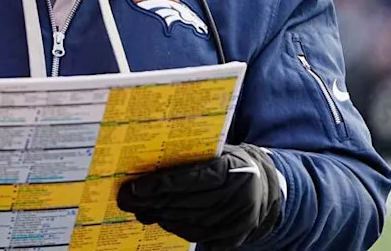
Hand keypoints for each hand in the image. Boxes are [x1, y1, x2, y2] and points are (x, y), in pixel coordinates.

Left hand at [117, 143, 281, 250]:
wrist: (262, 185)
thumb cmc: (230, 163)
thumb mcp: (216, 153)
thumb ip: (190, 159)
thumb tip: (149, 167)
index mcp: (234, 169)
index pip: (193, 178)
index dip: (163, 183)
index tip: (137, 187)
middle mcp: (239, 196)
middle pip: (187, 202)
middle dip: (154, 202)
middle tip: (128, 200)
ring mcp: (238, 220)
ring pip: (190, 221)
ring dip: (162, 216)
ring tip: (141, 210)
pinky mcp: (234, 237)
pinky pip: (199, 236)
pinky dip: (177, 228)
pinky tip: (162, 220)